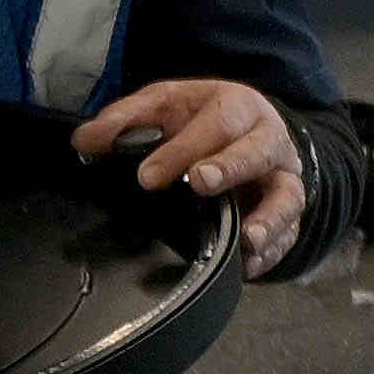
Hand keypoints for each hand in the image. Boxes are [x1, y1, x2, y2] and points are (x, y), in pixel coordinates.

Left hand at [83, 76, 309, 271]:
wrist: (245, 133)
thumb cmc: (199, 120)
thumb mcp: (162, 107)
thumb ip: (124, 121)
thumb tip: (84, 142)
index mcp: (238, 107)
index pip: (217, 122)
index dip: (184, 148)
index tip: (147, 176)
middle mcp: (269, 141)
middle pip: (258, 151)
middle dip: (230, 167)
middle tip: (199, 184)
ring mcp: (283, 180)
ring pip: (288, 197)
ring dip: (269, 218)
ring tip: (247, 238)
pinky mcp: (289, 216)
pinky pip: (289, 236)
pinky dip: (272, 254)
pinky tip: (247, 267)